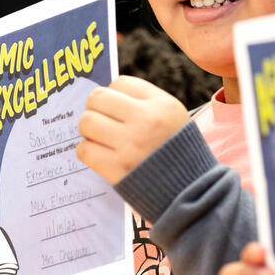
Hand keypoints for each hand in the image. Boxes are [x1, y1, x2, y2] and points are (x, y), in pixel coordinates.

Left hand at [76, 75, 190, 183]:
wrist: (189, 190)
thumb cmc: (177, 151)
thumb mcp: (173, 117)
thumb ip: (145, 103)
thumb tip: (106, 97)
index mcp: (162, 104)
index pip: (120, 83)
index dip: (114, 95)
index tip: (117, 109)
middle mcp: (146, 120)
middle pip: (98, 98)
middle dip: (96, 109)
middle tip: (103, 122)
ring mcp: (130, 144)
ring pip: (87, 122)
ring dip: (89, 131)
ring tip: (102, 139)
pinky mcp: (117, 168)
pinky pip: (84, 150)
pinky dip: (88, 151)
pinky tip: (101, 155)